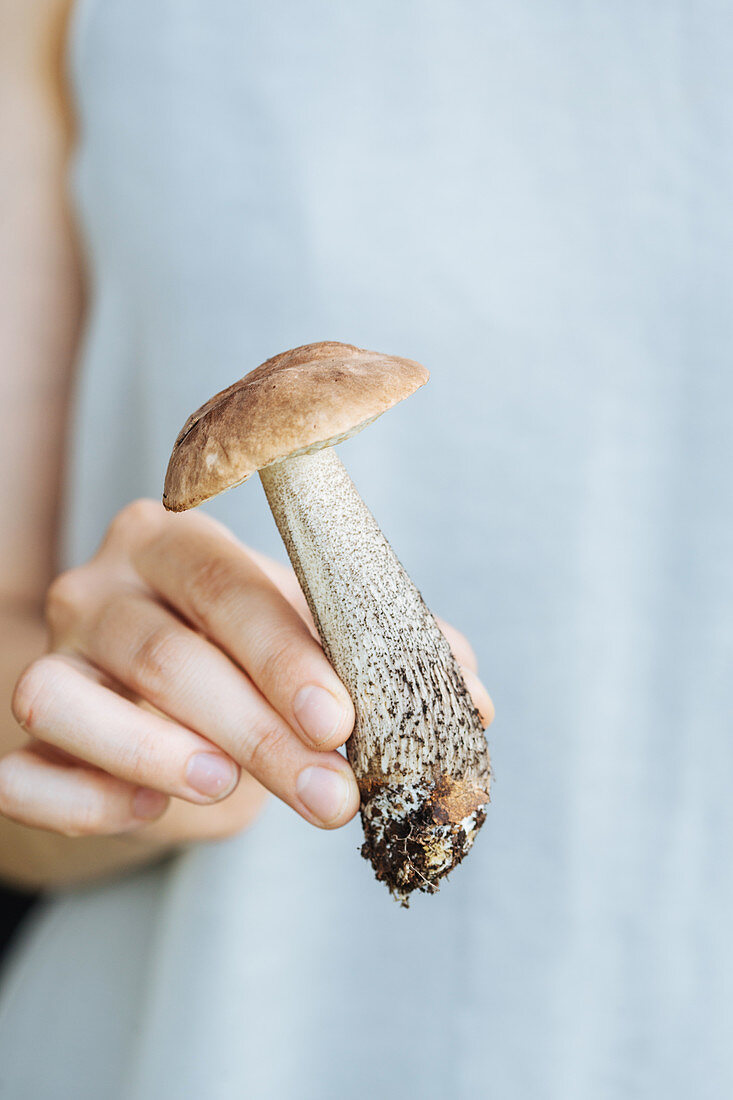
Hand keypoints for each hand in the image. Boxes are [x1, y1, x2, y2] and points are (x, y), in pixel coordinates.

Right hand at [0, 501, 493, 846]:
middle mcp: (101, 588)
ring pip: (69, 699)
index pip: (225, 583)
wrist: (160, 711)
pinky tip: (147, 815)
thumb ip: (384, 655)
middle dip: (257, 730)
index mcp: (175, 544)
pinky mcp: (18, 736)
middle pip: (166, 653)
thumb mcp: (309, 642)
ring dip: (157, 753)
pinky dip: (83, 798)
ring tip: (225, 792)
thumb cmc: (244, 664)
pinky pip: (24, 772)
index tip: (341, 719)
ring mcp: (52, 657)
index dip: (283, 651)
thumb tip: (472, 697)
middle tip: (330, 795)